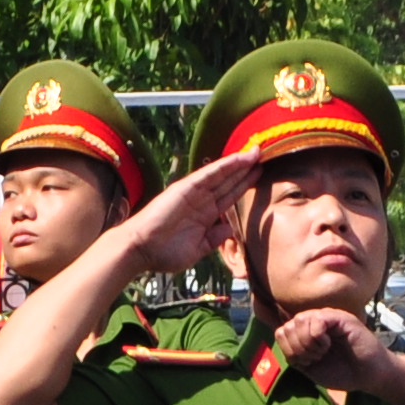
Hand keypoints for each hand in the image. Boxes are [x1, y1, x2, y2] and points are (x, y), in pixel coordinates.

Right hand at [122, 150, 264, 278]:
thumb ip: (214, 239)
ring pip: (222, 175)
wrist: (140, 250)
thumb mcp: (197, 249)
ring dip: (239, 163)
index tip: (261, 175)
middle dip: (246, 170)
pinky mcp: (186, 188)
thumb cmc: (163, 253)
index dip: (244, 185)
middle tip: (264, 155)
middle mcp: (201, 201)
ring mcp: (193, 193)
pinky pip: (209, 175)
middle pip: (228, 182)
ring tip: (257, 151)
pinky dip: (225, 166)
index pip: (229, 197)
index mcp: (205, 216)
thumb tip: (230, 230)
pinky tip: (239, 158)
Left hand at [273, 303, 404, 395]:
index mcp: (308, 333)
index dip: (289, 349)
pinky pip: (316, 320)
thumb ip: (294, 353)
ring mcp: (328, 318)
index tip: (306, 362)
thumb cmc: (344, 372)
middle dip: (297, 347)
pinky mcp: (340, 318)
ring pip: (299, 320)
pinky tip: (328, 345)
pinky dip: (317, 337)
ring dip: (307, 342)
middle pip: (289, 326)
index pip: (282, 332)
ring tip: (322, 352)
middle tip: (314, 357)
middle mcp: (317, 322)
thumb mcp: (310, 367)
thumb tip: (281, 335)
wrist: (369, 376)